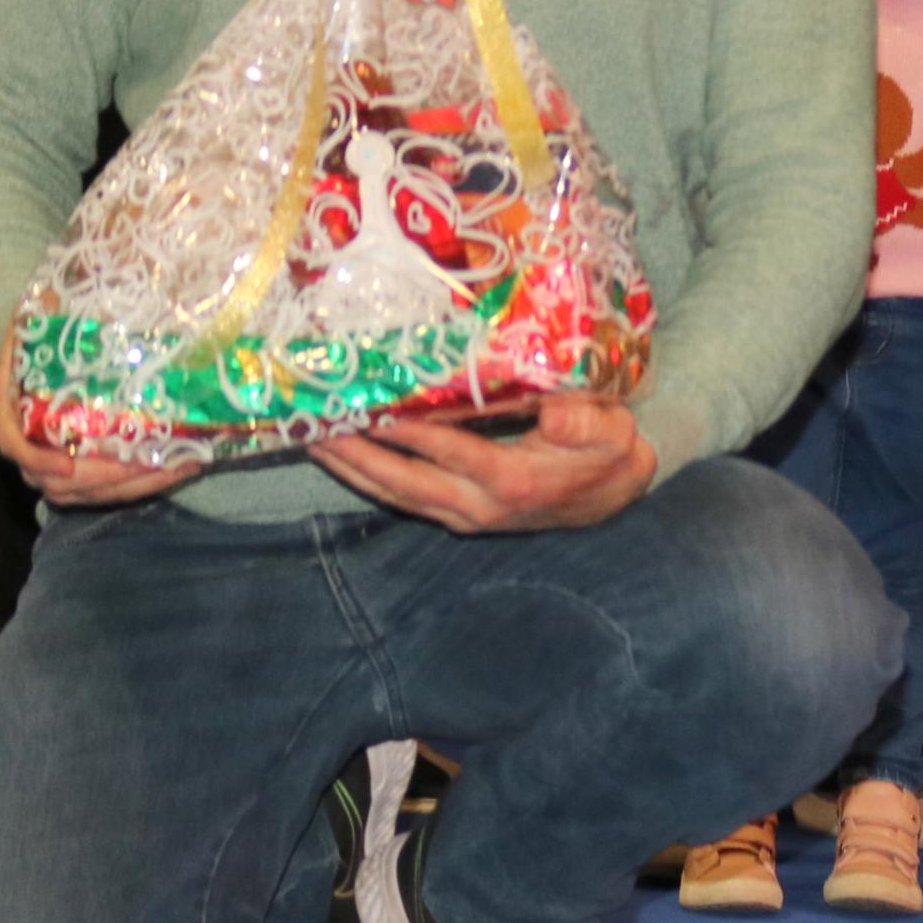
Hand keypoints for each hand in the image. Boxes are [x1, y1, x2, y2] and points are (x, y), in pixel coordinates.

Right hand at [0, 320, 173, 509]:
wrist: (41, 352)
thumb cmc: (40, 336)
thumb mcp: (35, 319)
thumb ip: (40, 312)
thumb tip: (53, 296)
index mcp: (10, 407)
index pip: (14, 445)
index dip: (38, 461)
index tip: (67, 467)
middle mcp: (28, 442)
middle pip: (59, 481)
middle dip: (106, 479)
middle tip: (148, 464)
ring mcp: (53, 463)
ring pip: (88, 492)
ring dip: (133, 485)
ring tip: (176, 468)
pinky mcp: (82, 471)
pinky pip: (108, 490)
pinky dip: (143, 484)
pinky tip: (179, 469)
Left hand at [308, 390, 659, 533]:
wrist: (613, 495)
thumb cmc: (609, 452)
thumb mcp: (612, 431)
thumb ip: (584, 422)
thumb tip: (556, 410)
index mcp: (515, 480)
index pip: (450, 452)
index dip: (407, 430)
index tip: (369, 407)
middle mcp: (480, 505)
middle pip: (403, 482)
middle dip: (355, 454)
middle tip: (312, 425)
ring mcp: (464, 515)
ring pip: (395, 495)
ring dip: (351, 469)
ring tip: (309, 439)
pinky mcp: (457, 515)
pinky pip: (402, 498)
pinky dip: (367, 478)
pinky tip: (342, 456)